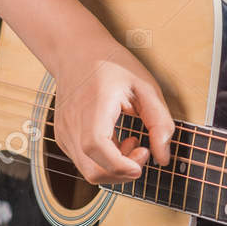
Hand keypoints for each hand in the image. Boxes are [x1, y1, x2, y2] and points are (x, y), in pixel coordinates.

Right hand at [48, 34, 173, 185]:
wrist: (77, 52)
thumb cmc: (112, 65)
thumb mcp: (146, 87)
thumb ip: (159, 122)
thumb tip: (163, 158)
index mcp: (93, 106)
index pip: (96, 148)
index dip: (120, 165)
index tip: (143, 162)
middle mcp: (72, 123)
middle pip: (93, 170)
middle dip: (124, 173)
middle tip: (143, 151)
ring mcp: (64, 132)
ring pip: (88, 171)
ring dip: (115, 168)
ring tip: (130, 142)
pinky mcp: (63, 137)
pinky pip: (84, 162)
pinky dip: (104, 161)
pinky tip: (116, 140)